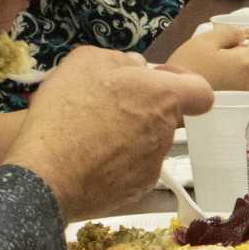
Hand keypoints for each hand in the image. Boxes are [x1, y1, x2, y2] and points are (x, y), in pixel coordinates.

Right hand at [6, 48, 212, 220]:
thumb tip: (136, 68)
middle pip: (164, 115)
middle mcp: (165, 132)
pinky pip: (131, 168)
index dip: (185, 81)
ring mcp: (153, 165)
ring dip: (126, 134)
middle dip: (141, 107)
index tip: (157, 79)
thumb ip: (119, 59)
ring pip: (146, 142)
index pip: (201, 92)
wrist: (46, 175)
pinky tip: (87, 158)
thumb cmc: (67, 111)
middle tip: (103, 104)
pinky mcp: (136, 190)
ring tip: (87, 133)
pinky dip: (115, 162)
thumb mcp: (85, 62)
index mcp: (163, 97)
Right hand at [166, 24, 248, 90]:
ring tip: (204, 73)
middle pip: (241, 60)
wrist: (174, 95)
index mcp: (244, 61)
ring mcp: (240, 94)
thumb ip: (229, 32)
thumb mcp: (206, 41)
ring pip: (236, 74)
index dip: (227, 44)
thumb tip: (247, 31)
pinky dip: (221, 84)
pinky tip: (206, 84)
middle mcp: (247, 80)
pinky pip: (230, 87)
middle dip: (227, 58)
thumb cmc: (188, 67)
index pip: (244, 44)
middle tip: (205, 61)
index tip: (211, 50)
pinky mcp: (232, 104)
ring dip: (224, 71)